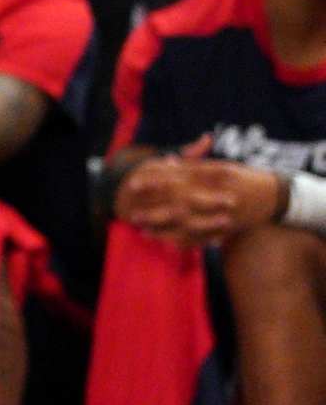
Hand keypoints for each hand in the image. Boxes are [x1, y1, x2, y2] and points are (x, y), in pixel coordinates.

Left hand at [113, 138, 283, 246]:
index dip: (155, 180)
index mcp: (213, 173)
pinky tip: (163, 242)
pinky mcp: (225, 228)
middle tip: (130, 210)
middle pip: (178, 200)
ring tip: (140, 228)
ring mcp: (221, 212)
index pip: (178, 176)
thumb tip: (165, 162)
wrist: (275, 196)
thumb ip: (192, 164)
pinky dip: (182, 240)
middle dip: (153, 206)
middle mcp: (216, 192)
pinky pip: (201, 236)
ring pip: (187, 221)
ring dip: (162, 226)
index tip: (133, 183)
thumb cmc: (242, 178)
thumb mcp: (219, 166)